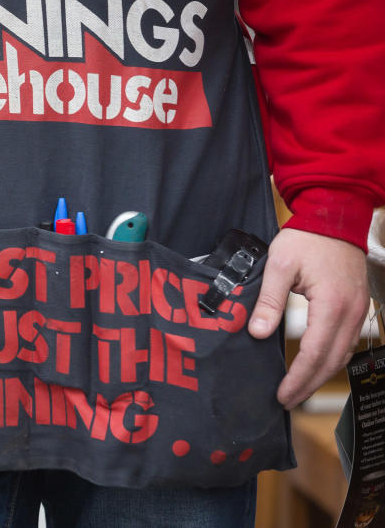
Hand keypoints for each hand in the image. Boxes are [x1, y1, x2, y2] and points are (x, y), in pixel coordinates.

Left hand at [249, 228, 368, 408]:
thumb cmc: (306, 238)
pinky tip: (316, 367)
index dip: (298, 378)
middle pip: (331, 361)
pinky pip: (347, 342)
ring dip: (321, 376)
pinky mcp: (357, 306)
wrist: (334, 215)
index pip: (315, 354)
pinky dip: (332, 359)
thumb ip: (268, 301)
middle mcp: (351, 313)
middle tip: (287, 401)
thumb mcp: (278, 266)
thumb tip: (257, 333)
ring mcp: (358, 310)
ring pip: (342, 355)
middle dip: (309, 385)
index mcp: (331, 305)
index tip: (282, 394)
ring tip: (299, 390)